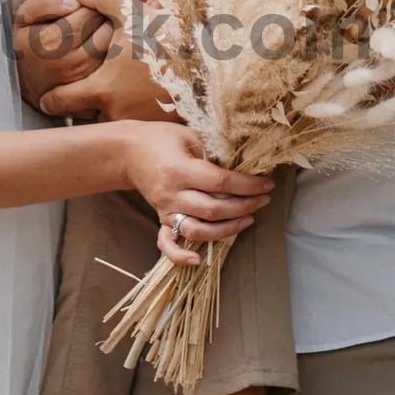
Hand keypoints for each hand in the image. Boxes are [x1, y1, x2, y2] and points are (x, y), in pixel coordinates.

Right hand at [13, 0, 135, 108]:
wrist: (27, 82)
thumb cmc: (27, 43)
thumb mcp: (24, 17)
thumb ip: (44, 3)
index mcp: (52, 42)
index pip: (89, 11)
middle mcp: (71, 63)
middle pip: (108, 27)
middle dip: (129, 2)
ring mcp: (85, 79)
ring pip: (118, 44)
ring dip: (138, 22)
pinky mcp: (95, 92)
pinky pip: (123, 63)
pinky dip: (137, 43)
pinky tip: (148, 25)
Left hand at [37, 0, 167, 120]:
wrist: (218, 66)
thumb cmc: (172, 39)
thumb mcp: (134, 13)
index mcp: (103, 89)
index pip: (60, 102)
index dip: (52, 97)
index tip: (47, 96)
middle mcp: (117, 115)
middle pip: (85, 117)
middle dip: (83, 105)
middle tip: (84, 91)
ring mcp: (141, 127)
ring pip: (112, 124)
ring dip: (111, 111)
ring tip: (117, 94)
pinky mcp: (162, 132)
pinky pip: (139, 128)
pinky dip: (136, 116)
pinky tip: (143, 99)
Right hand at [116, 120, 271, 258]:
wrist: (127, 151)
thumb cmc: (161, 138)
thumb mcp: (188, 135)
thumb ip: (213, 151)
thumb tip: (244, 166)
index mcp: (179, 169)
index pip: (220, 182)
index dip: (248, 185)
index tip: (267, 183)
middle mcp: (171, 193)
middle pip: (214, 209)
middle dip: (245, 206)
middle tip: (264, 199)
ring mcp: (165, 209)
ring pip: (198, 230)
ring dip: (227, 230)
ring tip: (248, 218)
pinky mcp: (161, 219)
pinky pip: (167, 244)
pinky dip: (180, 257)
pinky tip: (198, 260)